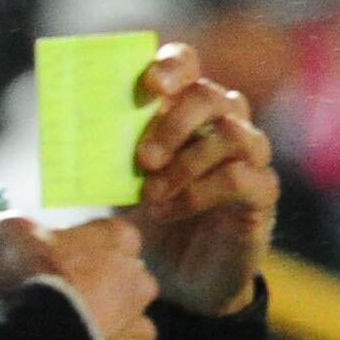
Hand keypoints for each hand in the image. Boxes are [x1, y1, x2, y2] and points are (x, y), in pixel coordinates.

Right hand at [0, 212, 156, 339]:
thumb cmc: (30, 278)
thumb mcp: (6, 234)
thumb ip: (11, 226)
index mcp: (121, 240)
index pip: (110, 237)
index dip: (83, 250)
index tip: (58, 264)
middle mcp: (143, 283)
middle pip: (126, 285)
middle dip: (104, 294)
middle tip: (65, 307)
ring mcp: (144, 329)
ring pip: (130, 330)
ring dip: (107, 335)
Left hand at [128, 43, 277, 321]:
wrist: (181, 274)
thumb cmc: (152, 215)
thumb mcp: (124, 180)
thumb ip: (111, 152)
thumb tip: (77, 131)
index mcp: (187, 108)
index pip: (188, 65)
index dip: (172, 66)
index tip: (149, 84)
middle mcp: (225, 122)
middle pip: (211, 96)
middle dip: (174, 123)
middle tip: (142, 158)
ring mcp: (250, 156)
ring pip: (232, 135)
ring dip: (186, 163)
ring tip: (152, 194)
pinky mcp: (262, 192)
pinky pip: (241, 178)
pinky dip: (200, 193)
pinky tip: (171, 210)